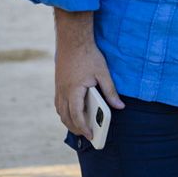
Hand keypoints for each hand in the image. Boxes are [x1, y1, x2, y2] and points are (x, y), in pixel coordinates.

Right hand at [54, 16, 122, 138]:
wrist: (72, 41)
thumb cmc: (89, 56)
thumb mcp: (103, 73)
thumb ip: (110, 91)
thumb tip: (120, 106)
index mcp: (74, 90)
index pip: (77, 114)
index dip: (83, 127)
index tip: (91, 135)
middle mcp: (63, 92)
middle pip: (66, 117)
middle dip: (76, 128)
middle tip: (88, 135)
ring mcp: (58, 89)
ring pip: (60, 111)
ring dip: (69, 122)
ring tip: (81, 128)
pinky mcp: (58, 85)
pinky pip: (59, 104)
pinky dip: (65, 112)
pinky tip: (72, 114)